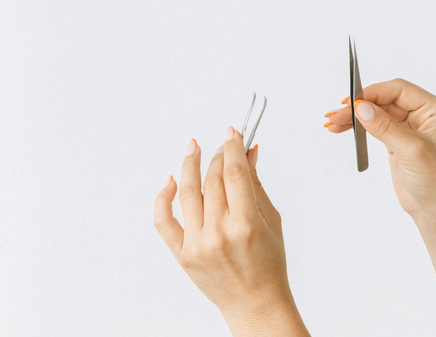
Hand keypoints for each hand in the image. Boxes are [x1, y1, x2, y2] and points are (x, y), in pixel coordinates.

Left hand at [154, 127, 309, 335]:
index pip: (235, 173)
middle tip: (222, 145)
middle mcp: (218, 233)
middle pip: (213, 179)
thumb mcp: (271, 221)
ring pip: (187, 192)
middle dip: (218, 156)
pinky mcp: (181, 253)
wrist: (254, 302)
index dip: (232, 147)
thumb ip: (256, 185)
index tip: (232, 132)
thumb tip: (248, 154)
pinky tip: (171, 180)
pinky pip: (163, 220)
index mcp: (246, 225)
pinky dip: (163, 197)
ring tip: (193, 147)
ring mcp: (196, 244)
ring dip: (189, 164)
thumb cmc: (269, 264)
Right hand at [325, 78, 435, 220]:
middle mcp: (421, 115)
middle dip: (358, 107)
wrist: (435, 209)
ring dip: (354, 117)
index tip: (353, 103)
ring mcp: (407, 128)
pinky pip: (373, 127)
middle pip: (383, 100)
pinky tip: (343, 128)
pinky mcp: (395, 141)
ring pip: (375, 113)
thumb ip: (385, 127)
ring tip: (333, 122)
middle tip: (336, 115)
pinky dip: (357, 127)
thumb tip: (361, 108)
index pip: (398, 90)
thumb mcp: (411, 150)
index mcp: (433, 110)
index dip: (374, 93)